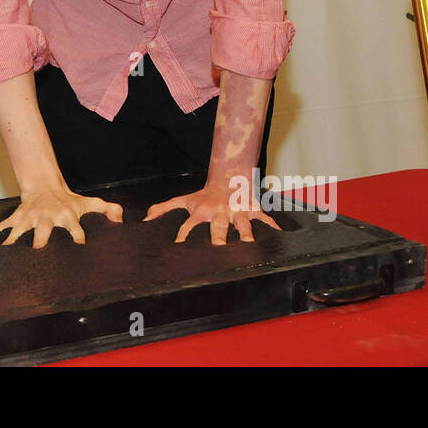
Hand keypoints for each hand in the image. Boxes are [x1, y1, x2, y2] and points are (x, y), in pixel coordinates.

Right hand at [0, 187, 122, 246]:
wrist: (44, 185)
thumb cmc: (68, 199)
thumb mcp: (89, 203)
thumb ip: (109, 210)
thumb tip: (121, 221)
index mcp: (66, 216)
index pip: (74, 229)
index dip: (78, 238)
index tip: (79, 250)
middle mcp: (47, 218)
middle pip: (42, 233)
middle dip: (39, 245)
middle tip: (37, 259)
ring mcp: (30, 218)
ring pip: (19, 231)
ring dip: (13, 244)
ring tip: (6, 258)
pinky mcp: (17, 218)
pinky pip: (3, 227)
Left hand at [145, 183, 279, 244]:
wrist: (228, 176)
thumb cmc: (204, 194)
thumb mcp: (184, 200)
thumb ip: (164, 208)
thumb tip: (145, 218)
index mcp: (202, 213)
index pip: (189, 226)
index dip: (183, 236)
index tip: (179, 249)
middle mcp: (220, 214)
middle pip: (218, 229)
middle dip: (219, 239)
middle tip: (219, 250)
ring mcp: (237, 212)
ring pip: (243, 225)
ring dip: (247, 235)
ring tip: (250, 246)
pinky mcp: (252, 209)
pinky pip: (265, 218)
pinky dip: (274, 226)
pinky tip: (281, 235)